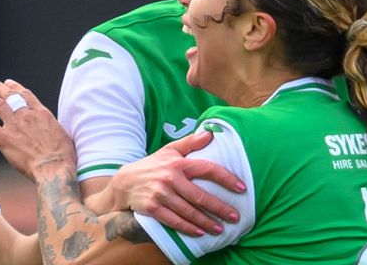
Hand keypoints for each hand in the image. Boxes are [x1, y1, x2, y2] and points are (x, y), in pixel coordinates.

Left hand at [0, 79, 76, 181]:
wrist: (52, 167)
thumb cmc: (62, 156)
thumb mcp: (62, 135)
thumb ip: (52, 128)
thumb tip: (53, 130)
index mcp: (41, 113)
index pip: (25, 95)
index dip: (16, 87)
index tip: (9, 83)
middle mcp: (26, 115)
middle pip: (10, 96)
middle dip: (0, 88)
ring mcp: (14, 125)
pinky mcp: (3, 138)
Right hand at [107, 131, 245, 236]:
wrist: (124, 182)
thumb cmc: (152, 165)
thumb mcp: (169, 151)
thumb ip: (190, 143)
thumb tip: (211, 133)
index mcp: (178, 164)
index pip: (207, 169)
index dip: (226, 178)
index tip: (241, 188)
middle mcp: (170, 179)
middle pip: (200, 196)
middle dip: (219, 208)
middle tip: (235, 217)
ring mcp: (161, 195)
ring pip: (188, 211)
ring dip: (206, 222)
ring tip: (220, 229)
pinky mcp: (152, 208)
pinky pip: (173, 220)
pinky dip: (187, 228)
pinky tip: (199, 233)